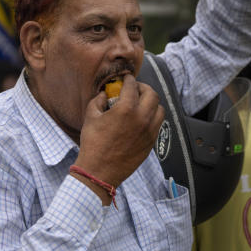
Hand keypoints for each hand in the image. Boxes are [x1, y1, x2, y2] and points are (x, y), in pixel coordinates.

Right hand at [74, 75, 164, 189]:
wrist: (99, 171)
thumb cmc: (93, 144)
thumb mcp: (91, 117)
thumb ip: (99, 100)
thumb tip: (106, 94)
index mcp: (126, 109)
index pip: (132, 86)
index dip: (129, 79)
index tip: (127, 79)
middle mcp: (142, 118)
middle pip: (152, 94)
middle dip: (143, 88)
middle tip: (136, 89)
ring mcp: (149, 131)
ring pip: (160, 109)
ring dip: (152, 103)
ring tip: (142, 104)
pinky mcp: (151, 143)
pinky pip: (158, 124)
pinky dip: (153, 117)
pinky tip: (143, 119)